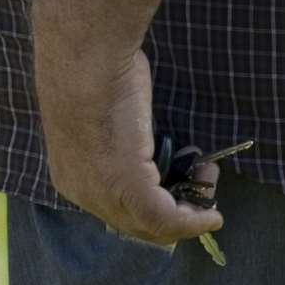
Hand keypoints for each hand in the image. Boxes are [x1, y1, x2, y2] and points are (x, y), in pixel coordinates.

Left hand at [35, 44, 222, 247]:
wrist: (87, 59)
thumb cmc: (97, 72)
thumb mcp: (105, 114)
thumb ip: (120, 141)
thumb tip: (142, 148)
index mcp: (72, 175)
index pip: (115, 210)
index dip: (153, 205)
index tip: (180, 191)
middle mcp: (83, 193)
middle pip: (135, 225)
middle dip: (175, 212)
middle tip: (201, 184)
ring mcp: (103, 194)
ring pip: (153, 225)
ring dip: (189, 211)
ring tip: (207, 179)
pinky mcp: (127, 187)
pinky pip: (166, 218)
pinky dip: (194, 221)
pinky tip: (212, 215)